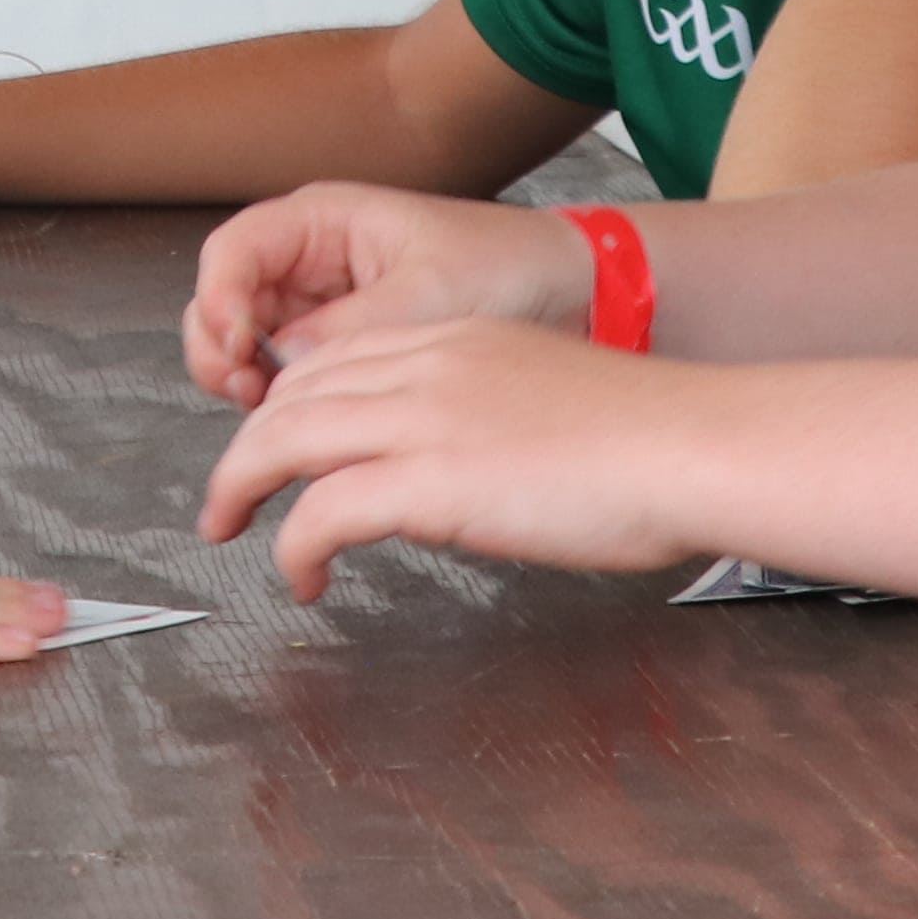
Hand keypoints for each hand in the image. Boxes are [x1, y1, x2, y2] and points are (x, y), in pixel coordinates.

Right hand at [183, 182, 591, 406]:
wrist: (575, 295)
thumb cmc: (510, 267)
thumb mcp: (430, 295)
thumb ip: (350, 328)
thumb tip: (283, 367)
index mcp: (324, 221)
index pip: (234, 253)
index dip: (222, 303)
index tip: (243, 350)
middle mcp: (311, 260)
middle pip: (224, 303)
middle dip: (223, 352)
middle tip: (247, 395)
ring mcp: (323, 306)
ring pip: (248, 347)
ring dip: (248, 385)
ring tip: (275, 424)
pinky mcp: (346, 351)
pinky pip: (289, 378)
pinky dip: (284, 406)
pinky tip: (306, 433)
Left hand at [192, 317, 711, 601]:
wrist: (691, 445)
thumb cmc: (650, 439)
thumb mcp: (547, 397)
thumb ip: (486, 416)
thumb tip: (462, 467)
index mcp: (453, 340)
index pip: (335, 358)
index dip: (289, 403)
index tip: (276, 446)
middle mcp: (424, 366)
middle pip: (292, 395)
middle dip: (245, 448)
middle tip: (226, 498)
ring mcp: (421, 419)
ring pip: (283, 441)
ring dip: (242, 491)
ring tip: (233, 532)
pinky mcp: (428, 481)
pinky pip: (322, 512)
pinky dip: (294, 548)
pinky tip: (303, 579)